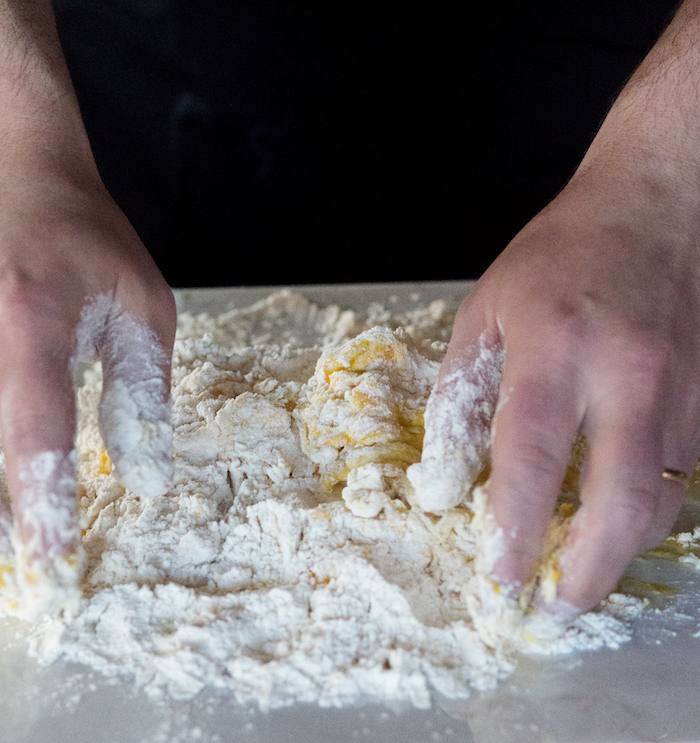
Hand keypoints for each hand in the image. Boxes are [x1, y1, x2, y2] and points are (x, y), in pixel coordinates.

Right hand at [0, 157, 175, 614]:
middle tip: (23, 568)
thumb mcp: (141, 306)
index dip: (39, 498)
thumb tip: (142, 472)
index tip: (49, 554)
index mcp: (31, 318)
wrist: (18, 170)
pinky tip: (8, 472)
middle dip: (2, 508)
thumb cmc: (89, 239)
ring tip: (14, 537)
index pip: (35, 427)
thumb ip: (142, 389)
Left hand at [411, 153, 699, 615]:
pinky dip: (647, 503)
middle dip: (585, 573)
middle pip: (618, 505)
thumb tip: (446, 475)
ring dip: (618, 547)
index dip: (512, 527)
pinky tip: (615, 508)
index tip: (496, 575)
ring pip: (660, 500)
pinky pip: (681, 470)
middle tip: (554, 607)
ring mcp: (682, 390)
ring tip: (579, 569)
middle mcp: (628, 376)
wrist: (659, 207)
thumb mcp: (486, 311)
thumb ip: (462, 394)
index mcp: (555, 348)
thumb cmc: (561, 256)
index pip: (531, 459)